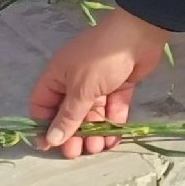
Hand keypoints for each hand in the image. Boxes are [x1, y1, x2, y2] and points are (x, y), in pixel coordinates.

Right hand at [30, 8, 169, 156]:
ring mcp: (98, 84)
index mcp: (57, 76)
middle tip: (77, 152)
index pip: (42, 105)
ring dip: (93, 132)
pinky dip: (112, 124)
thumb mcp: (81, 89)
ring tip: (98, 148)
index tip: (50, 146)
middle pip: (68, 114)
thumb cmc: (102, 58)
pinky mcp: (119, 86)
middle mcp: (75, 81)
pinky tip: (113, 140)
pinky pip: (112, 109)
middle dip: (72, 133)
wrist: (141, 33)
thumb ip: (67, 116)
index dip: (44, 126)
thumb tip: (50, 140)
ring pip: (91, 114)